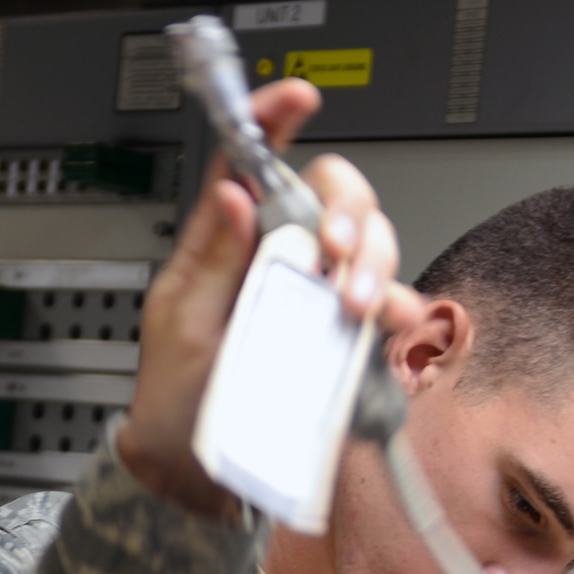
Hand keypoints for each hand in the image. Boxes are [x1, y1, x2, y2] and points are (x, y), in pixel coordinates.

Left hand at [118, 77, 423, 517]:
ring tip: (352, 305)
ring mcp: (317, 299)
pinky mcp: (343, 341)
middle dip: (348, 212)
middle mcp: (283, 261)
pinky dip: (396, 309)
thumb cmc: (177, 400)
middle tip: (333, 250)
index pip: (255, 164)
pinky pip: (387, 310)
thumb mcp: (181, 325)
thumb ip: (211, 259)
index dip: (275, 120)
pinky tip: (387, 322)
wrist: (196, 476)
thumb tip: (231, 192)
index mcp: (233, 243)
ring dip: (372, 263)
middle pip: (336, 196)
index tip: (299, 97)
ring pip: (370, 245)